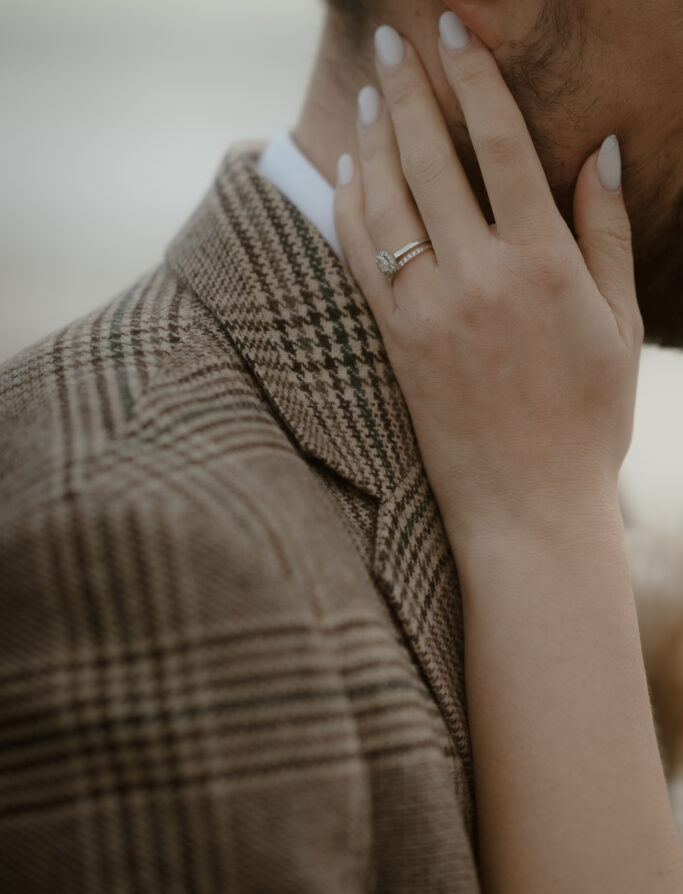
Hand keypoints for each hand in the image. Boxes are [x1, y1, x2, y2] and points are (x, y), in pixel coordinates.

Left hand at [334, 15, 643, 550]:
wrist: (525, 506)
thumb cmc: (587, 419)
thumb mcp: (619, 325)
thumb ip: (607, 233)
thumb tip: (600, 151)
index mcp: (542, 265)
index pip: (499, 146)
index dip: (474, 78)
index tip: (453, 29)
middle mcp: (477, 278)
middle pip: (429, 161)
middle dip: (407, 91)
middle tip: (391, 43)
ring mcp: (426, 312)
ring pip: (386, 205)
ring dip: (373, 142)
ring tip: (370, 98)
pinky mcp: (393, 344)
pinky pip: (361, 261)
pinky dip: (349, 210)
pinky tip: (345, 177)